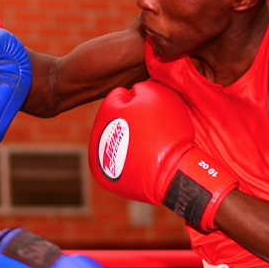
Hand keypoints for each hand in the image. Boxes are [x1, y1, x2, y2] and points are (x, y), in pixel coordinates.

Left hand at [89, 80, 237, 231]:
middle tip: (151, 129)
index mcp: (105, 112)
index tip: (152, 111)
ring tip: (148, 146)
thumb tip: (132, 93)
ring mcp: (99, 160)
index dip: (138, 99)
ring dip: (128, 140)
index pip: (119, 96)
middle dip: (130, 120)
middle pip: (115, 120)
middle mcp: (96, 137)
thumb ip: (139, 87)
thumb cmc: (166, 131)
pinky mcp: (107, 180)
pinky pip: (118, 162)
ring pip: (116, 142)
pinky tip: (142, 160)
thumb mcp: (156, 94)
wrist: (172, 174)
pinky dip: (128, 160)